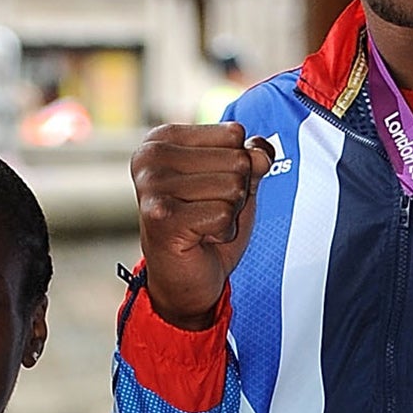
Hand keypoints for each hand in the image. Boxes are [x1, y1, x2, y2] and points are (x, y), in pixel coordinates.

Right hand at [130, 123, 274, 329]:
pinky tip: (200, 239)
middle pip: (236, 160)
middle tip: (207, 212)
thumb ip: (252, 158)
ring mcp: (153, 185)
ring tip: (203, 225)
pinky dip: (222, 232)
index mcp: (163, 139)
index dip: (236, 166)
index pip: (234, 134)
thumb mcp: (237, 183)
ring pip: (233, 187)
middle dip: (235, 192)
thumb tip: (261, 154)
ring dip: (228, 213)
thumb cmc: (206, 226)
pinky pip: (224, 214)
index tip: (209, 188)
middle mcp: (151, 156)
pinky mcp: (161, 216)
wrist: (185, 279)